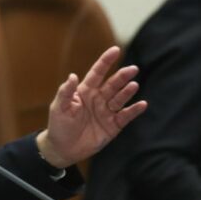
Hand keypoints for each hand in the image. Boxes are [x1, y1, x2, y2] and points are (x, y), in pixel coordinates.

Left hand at [37, 45, 146, 166]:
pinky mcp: (113, 126)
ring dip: (127, 92)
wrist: (63, 149)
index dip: (106, 61)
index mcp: (85, 91)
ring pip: (120, 98)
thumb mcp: (59, 107)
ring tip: (133, 85)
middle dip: (122, 76)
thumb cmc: (59, 125)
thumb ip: (66, 92)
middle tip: (132, 69)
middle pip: (112, 84)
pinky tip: (142, 104)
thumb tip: (72, 75)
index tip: (115, 50)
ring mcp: (106, 112)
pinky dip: (134, 110)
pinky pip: (125, 116)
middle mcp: (98, 99)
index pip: (97, 73)